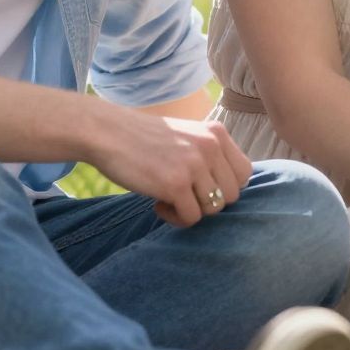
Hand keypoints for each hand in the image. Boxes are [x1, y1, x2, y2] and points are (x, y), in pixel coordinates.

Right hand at [87, 108, 254, 226]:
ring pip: (213, 209)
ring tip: (168, 200)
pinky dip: (175, 218)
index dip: (224, 187)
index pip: (244, 173)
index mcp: (216, 133)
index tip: (201, 187)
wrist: (105, 132)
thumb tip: (227, 193)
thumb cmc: (142, 138)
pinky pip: (191, 218)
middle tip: (182, 196)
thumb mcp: (186, 136)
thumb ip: (209, 155)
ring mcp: (194, 165)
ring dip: (191, 211)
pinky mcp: (175, 184)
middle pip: (231, 195)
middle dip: (208, 202)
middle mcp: (210, 146)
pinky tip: (157, 204)